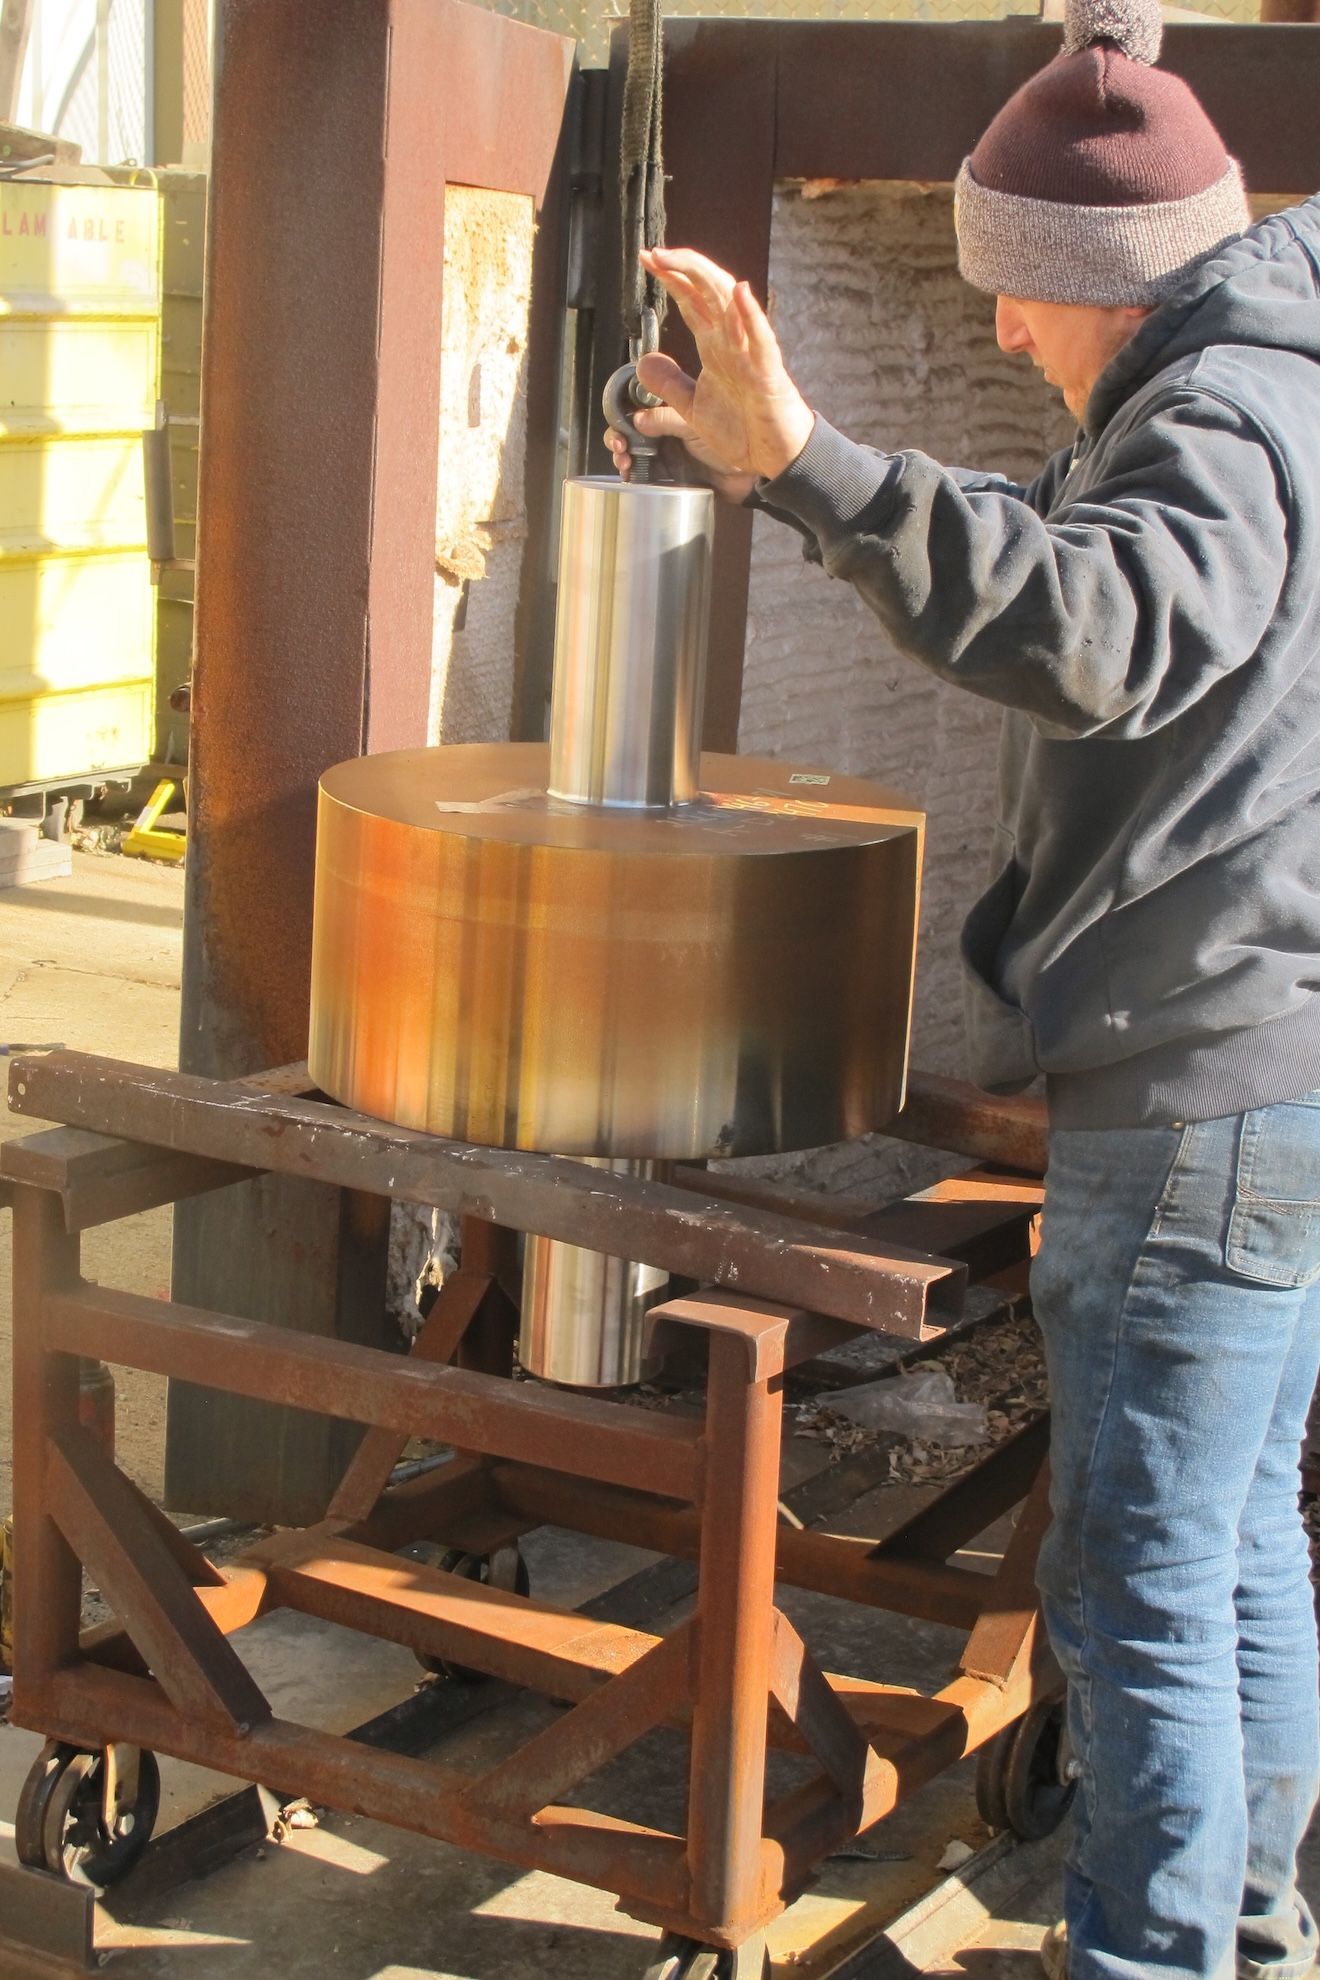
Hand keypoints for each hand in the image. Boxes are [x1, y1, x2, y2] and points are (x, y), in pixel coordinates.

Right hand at [604, 398, 754, 503]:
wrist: (750, 477)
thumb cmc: (735, 442)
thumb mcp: (695, 424)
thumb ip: (667, 416)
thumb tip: (636, 416)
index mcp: (673, 412)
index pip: (639, 405)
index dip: (624, 412)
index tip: (621, 422)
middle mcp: (667, 431)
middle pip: (630, 430)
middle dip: (618, 437)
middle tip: (620, 447)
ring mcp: (668, 455)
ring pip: (633, 453)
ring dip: (622, 457)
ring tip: (625, 463)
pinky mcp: (671, 478)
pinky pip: (645, 476)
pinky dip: (633, 477)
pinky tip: (630, 477)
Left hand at [633, 248, 814, 482]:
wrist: (776, 457)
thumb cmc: (745, 430)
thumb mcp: (693, 409)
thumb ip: (669, 386)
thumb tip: (642, 364)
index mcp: (715, 346)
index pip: (691, 300)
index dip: (670, 278)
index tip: (646, 260)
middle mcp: (732, 342)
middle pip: (708, 291)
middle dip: (681, 268)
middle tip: (653, 253)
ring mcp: (751, 354)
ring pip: (731, 304)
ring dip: (706, 279)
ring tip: (681, 260)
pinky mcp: (769, 375)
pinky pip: (761, 340)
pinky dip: (751, 316)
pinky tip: (739, 293)